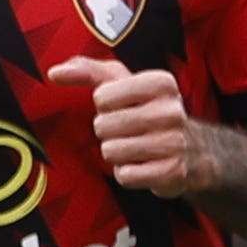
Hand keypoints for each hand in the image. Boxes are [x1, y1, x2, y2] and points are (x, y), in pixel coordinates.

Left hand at [52, 55, 201, 194]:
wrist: (191, 150)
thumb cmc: (147, 110)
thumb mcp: (123, 83)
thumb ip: (88, 71)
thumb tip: (54, 72)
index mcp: (161, 83)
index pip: (102, 97)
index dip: (105, 105)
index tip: (125, 106)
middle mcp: (172, 110)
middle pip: (103, 126)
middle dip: (108, 132)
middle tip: (130, 130)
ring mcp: (175, 142)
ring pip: (111, 152)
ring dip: (117, 153)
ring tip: (136, 147)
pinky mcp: (171, 172)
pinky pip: (125, 176)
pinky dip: (127, 173)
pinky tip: (144, 165)